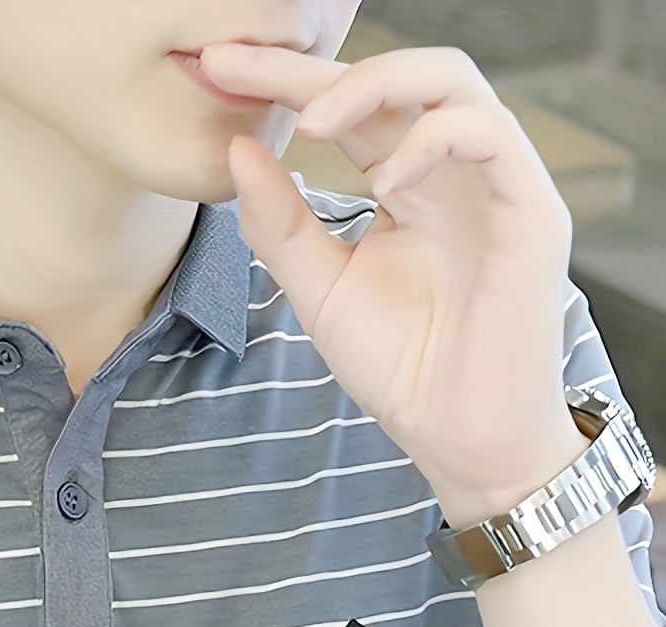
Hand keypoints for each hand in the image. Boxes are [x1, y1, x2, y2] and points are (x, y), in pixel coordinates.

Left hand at [202, 41, 585, 528]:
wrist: (461, 438)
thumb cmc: (404, 369)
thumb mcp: (321, 293)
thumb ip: (280, 227)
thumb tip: (237, 150)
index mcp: (406, 183)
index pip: (347, 109)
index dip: (284, 84)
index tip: (216, 72)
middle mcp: (453, 170)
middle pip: (391, 78)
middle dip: (311, 67)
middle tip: (240, 67)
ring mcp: (496, 183)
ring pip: (450, 81)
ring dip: (374, 87)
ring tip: (313, 126)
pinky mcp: (531, 209)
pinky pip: (490, 133)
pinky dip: (432, 141)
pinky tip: (387, 182)